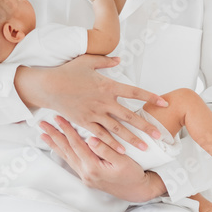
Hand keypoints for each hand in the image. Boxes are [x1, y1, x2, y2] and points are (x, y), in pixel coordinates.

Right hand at [14, 53, 168, 154]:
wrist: (48, 86)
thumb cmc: (67, 72)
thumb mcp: (87, 61)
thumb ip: (106, 61)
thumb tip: (119, 59)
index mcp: (108, 86)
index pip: (135, 92)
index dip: (150, 97)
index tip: (164, 102)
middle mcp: (104, 102)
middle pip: (130, 116)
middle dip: (146, 126)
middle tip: (160, 134)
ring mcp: (94, 114)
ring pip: (117, 129)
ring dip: (132, 139)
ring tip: (145, 147)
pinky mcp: (84, 122)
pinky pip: (101, 136)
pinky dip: (112, 144)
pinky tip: (122, 152)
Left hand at [39, 116, 164, 201]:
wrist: (137, 191)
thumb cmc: (132, 175)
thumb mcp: (123, 161)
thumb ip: (106, 150)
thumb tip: (91, 139)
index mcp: (93, 167)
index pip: (76, 145)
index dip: (67, 130)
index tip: (59, 118)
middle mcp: (85, 173)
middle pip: (66, 151)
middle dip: (54, 136)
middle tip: (42, 125)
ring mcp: (85, 177)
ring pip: (67, 157)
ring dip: (55, 145)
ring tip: (44, 135)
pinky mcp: (87, 177)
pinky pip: (71, 162)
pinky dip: (63, 153)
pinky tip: (58, 148)